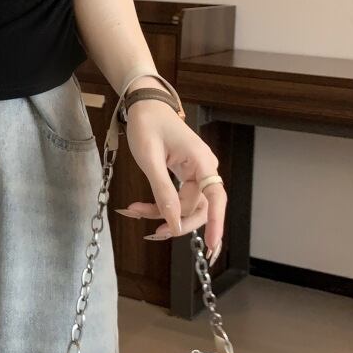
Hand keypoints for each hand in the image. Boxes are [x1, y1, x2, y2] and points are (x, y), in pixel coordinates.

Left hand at [113, 99, 226, 263]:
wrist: (144, 105)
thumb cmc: (147, 124)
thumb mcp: (150, 159)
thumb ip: (163, 191)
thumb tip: (173, 222)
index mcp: (201, 161)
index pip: (216, 198)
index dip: (216, 224)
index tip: (212, 247)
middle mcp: (203, 168)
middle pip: (199, 207)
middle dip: (176, 221)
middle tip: (154, 233)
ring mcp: (195, 171)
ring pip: (185, 205)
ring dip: (163, 213)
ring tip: (136, 212)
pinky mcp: (185, 174)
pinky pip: (177, 196)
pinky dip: (160, 204)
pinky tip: (140, 208)